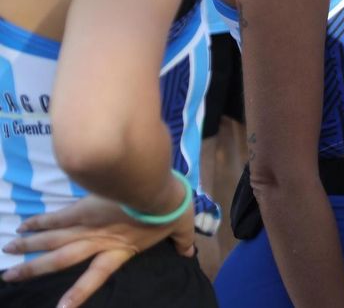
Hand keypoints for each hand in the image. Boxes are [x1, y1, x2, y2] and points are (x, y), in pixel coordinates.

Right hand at [1, 194, 194, 307]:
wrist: (156, 185)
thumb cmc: (172, 207)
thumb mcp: (180, 227)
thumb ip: (182, 242)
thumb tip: (189, 252)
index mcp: (119, 250)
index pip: (94, 277)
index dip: (77, 295)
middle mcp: (97, 241)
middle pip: (60, 260)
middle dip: (33, 269)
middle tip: (9, 277)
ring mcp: (87, 224)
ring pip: (51, 239)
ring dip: (28, 246)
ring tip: (8, 251)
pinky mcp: (83, 206)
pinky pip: (56, 217)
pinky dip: (39, 222)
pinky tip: (24, 226)